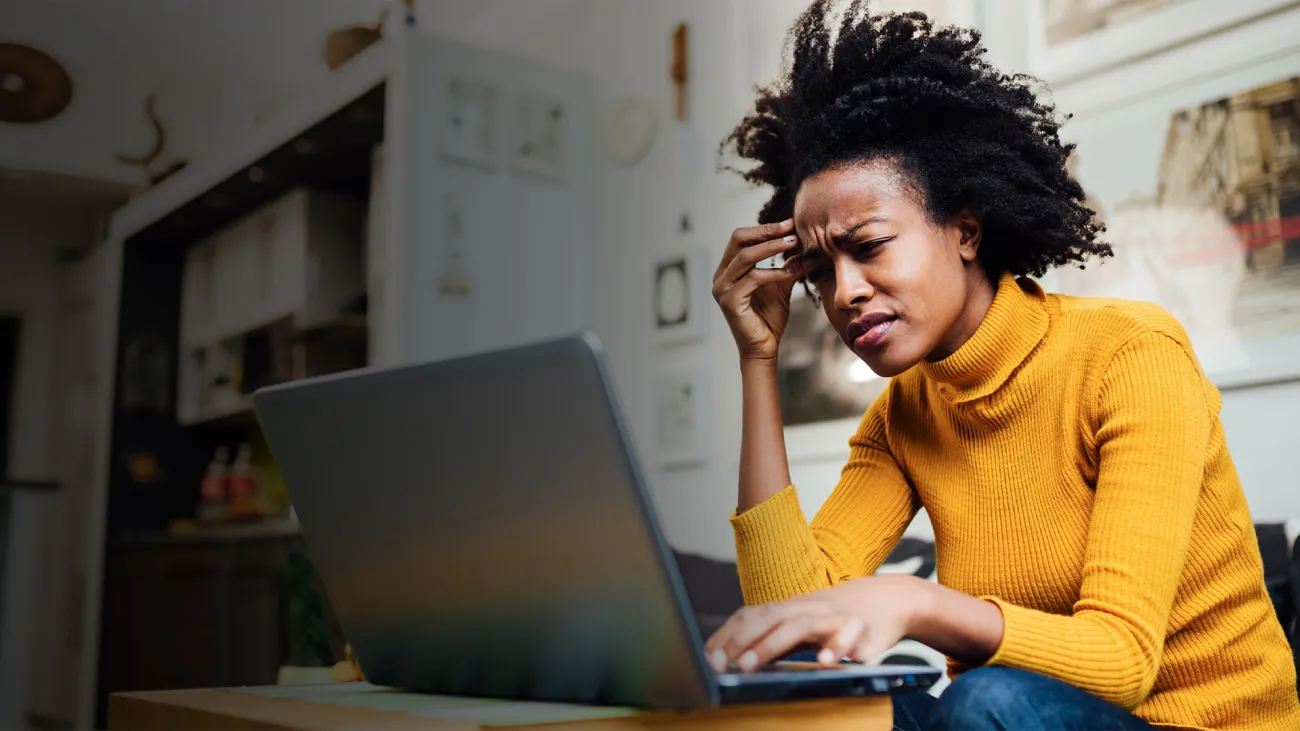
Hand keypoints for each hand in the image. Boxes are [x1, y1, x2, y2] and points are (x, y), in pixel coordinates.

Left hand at [704, 575, 931, 672]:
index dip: (727, 635)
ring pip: (798, 625)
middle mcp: (807, 607)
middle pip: (767, 618)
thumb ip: (776, 636)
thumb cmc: (839, 616)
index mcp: (789, 607)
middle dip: (740, 641)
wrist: (892, 599)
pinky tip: (824, 663)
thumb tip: (738, 655)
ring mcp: (832, 616)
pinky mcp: (861, 630)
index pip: (750, 616)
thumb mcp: (803, 622)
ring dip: (771, 645)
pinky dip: (835, 649)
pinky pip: (847, 636)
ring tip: (750, 665)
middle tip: (720, 663)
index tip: (707, 657)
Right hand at [712, 219, 802, 362]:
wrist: (764, 348)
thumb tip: (804, 245)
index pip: (741, 238)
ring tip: (793, 243)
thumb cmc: (769, 319)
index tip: (790, 223)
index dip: (765, 228)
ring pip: (745, 257)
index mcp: (728, 270)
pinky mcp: (729, 301)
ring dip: (771, 247)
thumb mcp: (781, 285)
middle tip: (790, 227)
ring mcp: (722, 288)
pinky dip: (773, 272)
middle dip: (766, 231)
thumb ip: (788, 265)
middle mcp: (720, 276)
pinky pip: (752, 278)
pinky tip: (790, 272)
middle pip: (738, 240)